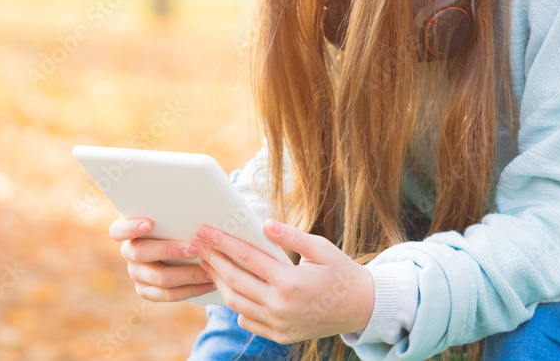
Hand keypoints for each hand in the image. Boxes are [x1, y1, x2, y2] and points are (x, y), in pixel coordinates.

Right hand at [109, 217, 216, 301]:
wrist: (180, 252)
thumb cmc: (176, 226)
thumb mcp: (171, 219)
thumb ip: (174, 217)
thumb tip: (193, 203)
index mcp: (127, 231)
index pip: (118, 230)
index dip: (131, 228)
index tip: (150, 224)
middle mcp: (129, 252)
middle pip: (140, 254)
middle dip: (169, 250)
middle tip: (193, 249)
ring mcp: (136, 273)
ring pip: (159, 277)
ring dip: (187, 274)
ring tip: (208, 270)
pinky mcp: (146, 290)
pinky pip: (167, 294)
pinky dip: (190, 290)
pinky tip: (208, 285)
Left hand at [187, 219, 374, 343]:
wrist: (362, 308)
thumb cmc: (341, 273)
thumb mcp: (321, 248)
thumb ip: (291, 236)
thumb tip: (264, 224)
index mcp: (290, 281)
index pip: (246, 257)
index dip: (222, 242)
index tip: (204, 230)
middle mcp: (281, 306)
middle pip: (234, 280)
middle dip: (212, 260)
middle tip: (196, 245)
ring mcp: (280, 324)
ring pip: (236, 303)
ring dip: (220, 283)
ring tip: (210, 264)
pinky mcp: (281, 335)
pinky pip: (248, 321)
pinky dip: (236, 305)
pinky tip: (232, 288)